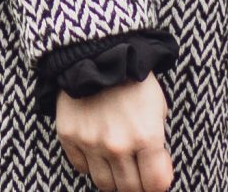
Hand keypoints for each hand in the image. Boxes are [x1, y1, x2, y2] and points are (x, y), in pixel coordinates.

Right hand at [52, 71, 173, 191]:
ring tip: (118, 164)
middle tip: (137, 173)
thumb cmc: (134, 77)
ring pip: (105, 184)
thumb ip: (158, 144)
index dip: (158, 183)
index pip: (156, 185)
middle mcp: (118, 146)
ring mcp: (91, 143)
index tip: (155, 176)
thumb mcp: (158, 107)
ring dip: (114, 179)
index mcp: (146, 137)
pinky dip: (91, 165)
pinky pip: (81, 168)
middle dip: (137, 185)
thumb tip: (156, 171)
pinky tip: (97, 151)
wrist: (97, 50)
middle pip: (129, 189)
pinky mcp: (69, 136)